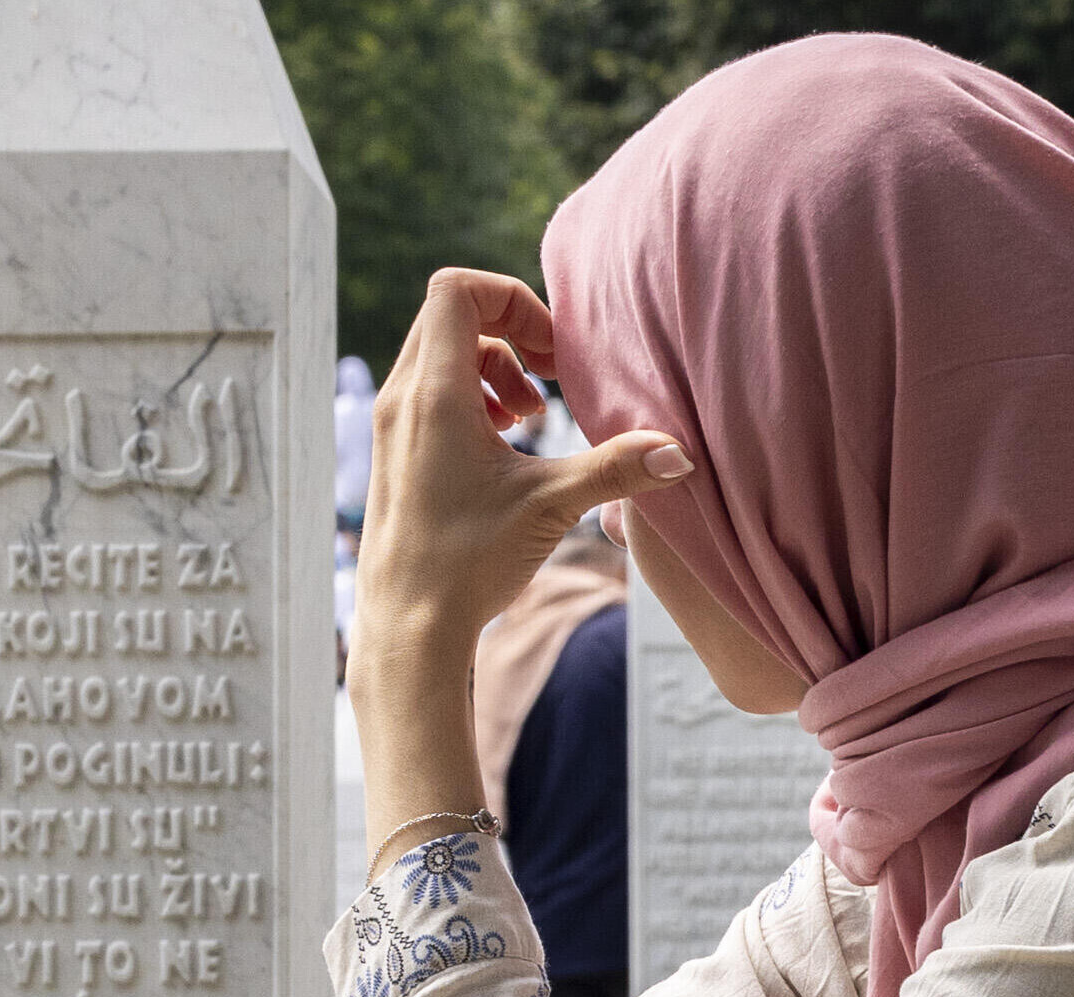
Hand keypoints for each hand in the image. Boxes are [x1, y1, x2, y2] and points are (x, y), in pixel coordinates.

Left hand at [355, 268, 689, 658]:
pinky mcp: (395, 451)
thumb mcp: (551, 506)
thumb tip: (680, 453)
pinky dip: (473, 394)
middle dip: (511, 329)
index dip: (512, 299)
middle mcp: (402, 399)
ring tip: (532, 415)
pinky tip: (506, 441)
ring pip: (440, 353)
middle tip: (553, 375)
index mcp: (434, 395)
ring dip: (494, 365)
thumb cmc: (468, 565)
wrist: (409, 629)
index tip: (552, 351)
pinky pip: (430, 390)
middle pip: (451, 314)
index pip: (457, 289)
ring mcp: (392, 425)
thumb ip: (616, 468)